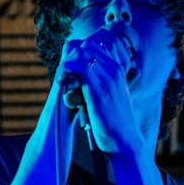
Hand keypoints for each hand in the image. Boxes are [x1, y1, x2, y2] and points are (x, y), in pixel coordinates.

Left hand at [58, 29, 141, 153]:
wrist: (124, 139)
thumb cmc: (114, 119)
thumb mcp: (112, 95)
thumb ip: (103, 82)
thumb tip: (85, 77)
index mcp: (118, 70)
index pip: (97, 45)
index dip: (80, 51)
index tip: (69, 65)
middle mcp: (114, 70)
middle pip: (90, 45)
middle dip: (72, 53)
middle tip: (62, 69)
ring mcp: (108, 79)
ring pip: (84, 54)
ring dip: (68, 62)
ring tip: (60, 77)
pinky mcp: (99, 90)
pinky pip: (82, 68)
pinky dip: (69, 70)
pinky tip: (60, 79)